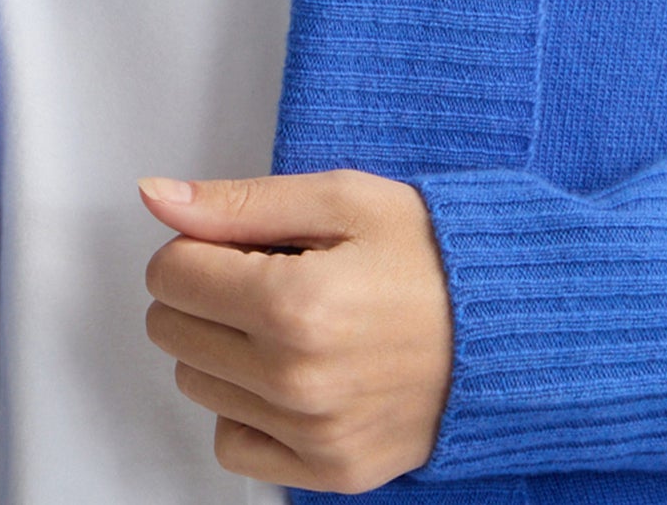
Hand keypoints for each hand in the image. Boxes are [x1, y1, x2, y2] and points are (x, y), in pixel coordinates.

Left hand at [138, 166, 453, 493]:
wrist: (509, 326)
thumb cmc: (432, 255)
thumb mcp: (340, 199)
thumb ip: (239, 202)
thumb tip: (157, 197)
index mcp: (294, 302)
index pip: (171, 273)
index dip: (196, 244)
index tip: (238, 240)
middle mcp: (295, 379)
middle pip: (172, 331)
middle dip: (204, 292)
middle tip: (264, 273)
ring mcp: (311, 433)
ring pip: (196, 385)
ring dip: (223, 347)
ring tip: (287, 319)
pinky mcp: (329, 469)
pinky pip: (233, 445)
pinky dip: (246, 407)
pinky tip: (288, 370)